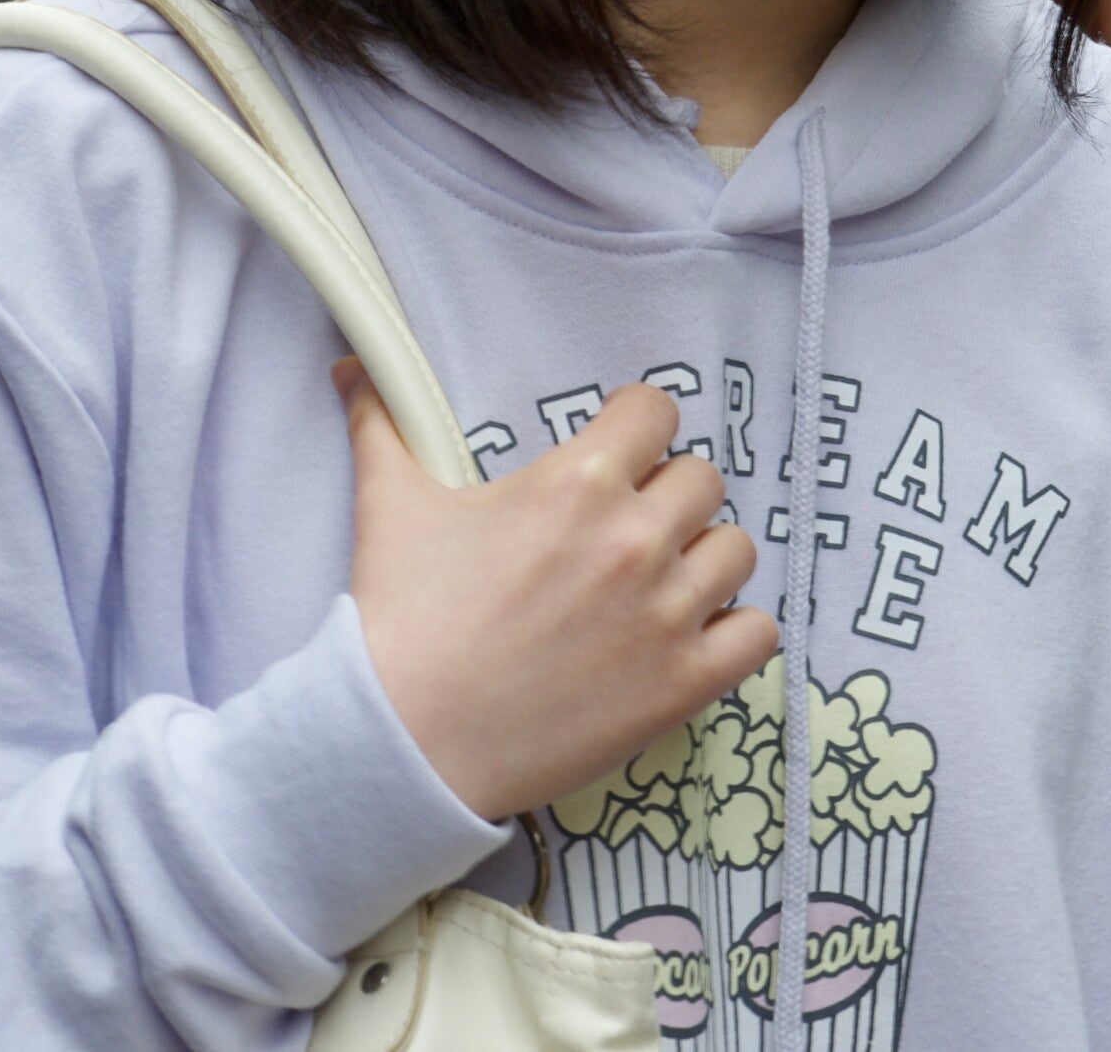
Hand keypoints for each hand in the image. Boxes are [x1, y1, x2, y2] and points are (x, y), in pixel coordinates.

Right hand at [337, 366, 776, 821]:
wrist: (404, 741)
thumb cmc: (402, 620)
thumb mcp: (393, 505)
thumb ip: (382, 424)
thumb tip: (352, 369)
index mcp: (576, 481)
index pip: (656, 412)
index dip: (637, 429)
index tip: (619, 453)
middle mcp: (634, 539)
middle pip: (703, 479)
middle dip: (668, 495)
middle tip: (628, 528)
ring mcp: (666, 615)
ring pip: (737, 550)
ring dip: (704, 559)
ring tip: (661, 582)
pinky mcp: (681, 686)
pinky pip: (758, 635)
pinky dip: (735, 632)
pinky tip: (693, 637)